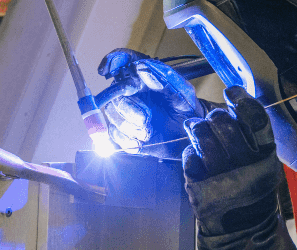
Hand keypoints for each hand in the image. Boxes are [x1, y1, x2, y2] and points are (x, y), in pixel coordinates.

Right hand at [96, 48, 218, 157]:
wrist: (190, 136)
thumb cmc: (186, 110)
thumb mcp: (183, 93)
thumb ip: (165, 78)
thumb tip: (143, 67)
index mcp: (144, 78)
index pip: (123, 61)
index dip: (112, 61)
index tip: (106, 70)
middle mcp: (132, 93)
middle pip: (113, 93)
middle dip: (126, 108)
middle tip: (145, 118)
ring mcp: (126, 113)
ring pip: (111, 113)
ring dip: (127, 125)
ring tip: (148, 132)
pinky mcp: (125, 133)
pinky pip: (114, 134)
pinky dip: (126, 139)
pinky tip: (141, 142)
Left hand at [183, 86, 287, 240]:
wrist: (244, 229)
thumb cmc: (253, 189)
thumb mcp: (264, 163)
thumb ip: (251, 137)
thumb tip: (231, 103)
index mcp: (266, 156)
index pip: (255, 119)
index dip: (241, 99)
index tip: (231, 91)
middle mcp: (245, 166)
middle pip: (224, 123)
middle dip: (216, 116)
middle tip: (214, 119)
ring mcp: (221, 178)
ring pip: (203, 136)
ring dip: (197, 127)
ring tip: (197, 128)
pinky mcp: (199, 188)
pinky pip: (189, 156)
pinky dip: (190, 151)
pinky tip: (196, 154)